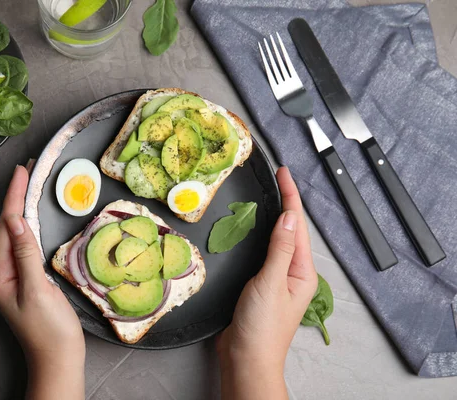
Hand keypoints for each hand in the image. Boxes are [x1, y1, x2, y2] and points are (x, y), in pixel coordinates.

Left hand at [0, 165, 84, 398]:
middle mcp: (1, 272)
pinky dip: (29, 226)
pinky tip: (33, 216)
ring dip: (22, 208)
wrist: (58, 358)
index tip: (22, 171)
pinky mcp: (26, 279)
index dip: (14, 197)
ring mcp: (13, 276)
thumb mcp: (37, 290)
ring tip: (29, 184)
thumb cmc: (49, 330)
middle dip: (16, 197)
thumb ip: (26, 254)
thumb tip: (16, 220)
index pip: (5, 226)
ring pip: (16, 234)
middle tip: (27, 170)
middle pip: (7, 226)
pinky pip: (25, 245)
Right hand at [218, 166, 317, 399]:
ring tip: (272, 194)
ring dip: (275, 216)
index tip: (284, 173)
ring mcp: (278, 279)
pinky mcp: (261, 285)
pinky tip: (256, 228)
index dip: (291, 197)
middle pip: (291, 230)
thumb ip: (280, 249)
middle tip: (278, 176)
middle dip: (287, 202)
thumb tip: (288, 217)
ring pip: (278, 240)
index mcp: (302, 271)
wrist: (245, 358)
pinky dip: (262, 235)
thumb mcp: (271, 283)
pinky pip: (265, 252)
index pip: (297, 226)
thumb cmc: (261, 327)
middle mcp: (294, 273)